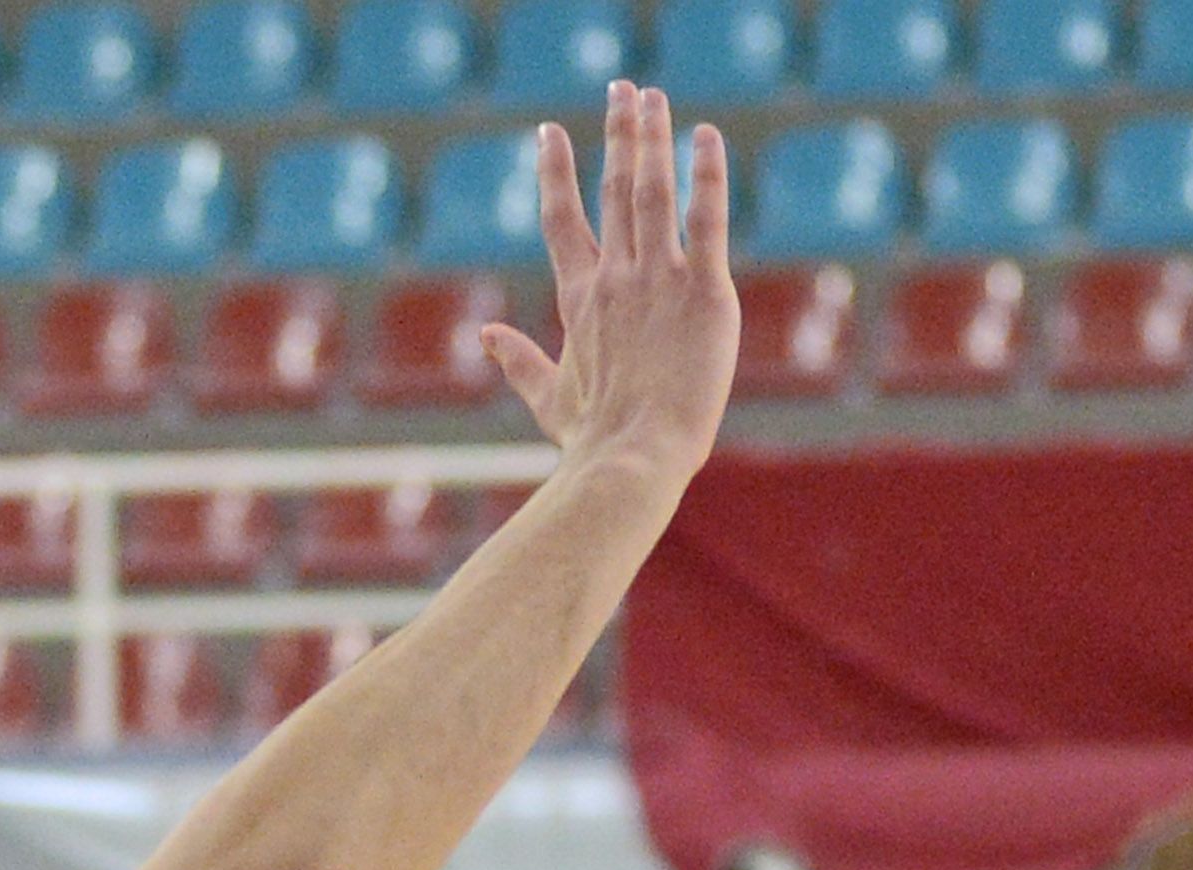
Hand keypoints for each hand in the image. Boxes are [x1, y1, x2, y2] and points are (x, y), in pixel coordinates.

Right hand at [484, 83, 733, 483]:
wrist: (630, 458)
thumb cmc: (593, 440)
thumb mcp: (548, 399)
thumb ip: (518, 361)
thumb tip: (486, 337)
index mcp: (580, 300)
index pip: (562, 220)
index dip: (555, 172)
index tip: (550, 132)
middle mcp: (615, 278)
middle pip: (613, 189)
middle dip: (617, 133)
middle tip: (622, 88)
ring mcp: (658, 280)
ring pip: (651, 190)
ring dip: (650, 137)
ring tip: (650, 95)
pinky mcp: (705, 293)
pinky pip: (706, 220)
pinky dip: (706, 175)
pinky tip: (705, 136)